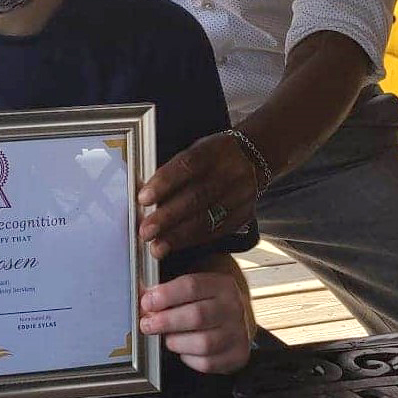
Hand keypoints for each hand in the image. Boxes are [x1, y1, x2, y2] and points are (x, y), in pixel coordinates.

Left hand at [138, 133, 256, 258]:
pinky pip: (217, 231)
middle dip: (168, 217)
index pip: (188, 166)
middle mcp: (231, 172)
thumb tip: (142, 194)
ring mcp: (241, 195)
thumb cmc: (214, 156)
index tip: (143, 199)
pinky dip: (193, 240)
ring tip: (157, 247)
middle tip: (145, 231)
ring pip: (208, 218)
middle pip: (197, 197)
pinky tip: (175, 246)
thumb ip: (171, 172)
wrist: (255, 157)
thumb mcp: (195, 151)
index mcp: (214, 150)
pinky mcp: (244, 214)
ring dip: (178, 236)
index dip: (164, 183)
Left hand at [140, 265, 255, 373]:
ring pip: (203, 343)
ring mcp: (238, 333)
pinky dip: (189, 358)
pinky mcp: (237, 355)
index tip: (147, 302)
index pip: (191, 286)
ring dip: (176, 342)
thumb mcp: (196, 283)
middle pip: (196, 316)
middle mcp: (233, 308)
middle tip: (147, 324)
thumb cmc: (209, 301)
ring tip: (168, 337)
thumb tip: (146, 288)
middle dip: (165, 322)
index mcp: (221, 284)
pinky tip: (184, 349)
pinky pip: (207, 363)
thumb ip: (170, 286)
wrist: (240, 320)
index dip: (165, 295)